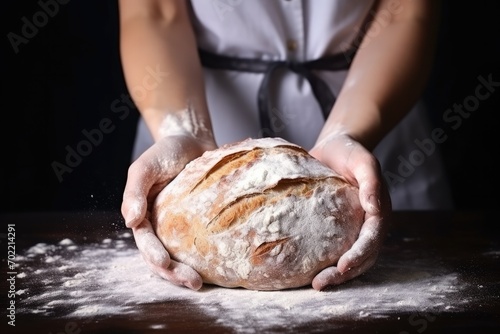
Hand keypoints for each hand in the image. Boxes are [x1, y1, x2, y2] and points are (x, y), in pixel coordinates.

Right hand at [121, 134, 216, 289]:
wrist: (193, 140)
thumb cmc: (166, 151)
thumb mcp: (145, 166)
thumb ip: (135, 191)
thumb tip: (130, 220)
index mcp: (144, 216)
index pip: (146, 242)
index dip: (153, 255)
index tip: (165, 263)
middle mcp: (161, 226)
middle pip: (162, 257)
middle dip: (173, 273)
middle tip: (192, 282)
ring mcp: (181, 228)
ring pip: (180, 257)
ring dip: (186, 272)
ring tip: (200, 284)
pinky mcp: (200, 224)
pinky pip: (200, 245)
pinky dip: (205, 260)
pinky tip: (218, 268)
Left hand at [308, 134, 391, 289]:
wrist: (335, 146)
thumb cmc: (350, 152)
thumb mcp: (362, 160)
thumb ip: (371, 181)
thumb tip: (373, 207)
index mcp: (378, 212)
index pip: (371, 240)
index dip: (358, 255)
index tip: (342, 266)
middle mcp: (367, 224)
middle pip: (361, 257)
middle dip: (344, 274)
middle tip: (320, 284)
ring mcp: (352, 228)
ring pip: (349, 259)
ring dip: (335, 274)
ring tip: (315, 284)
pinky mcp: (336, 228)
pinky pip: (333, 249)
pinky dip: (324, 262)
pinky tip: (307, 271)